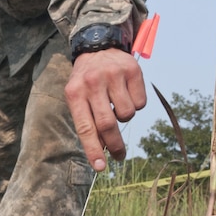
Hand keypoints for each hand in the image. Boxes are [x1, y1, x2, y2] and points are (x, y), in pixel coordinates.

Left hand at [65, 49, 145, 170]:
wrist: (98, 47)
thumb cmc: (86, 81)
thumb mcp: (78, 98)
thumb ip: (87, 122)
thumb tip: (102, 149)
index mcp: (75, 92)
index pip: (84, 127)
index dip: (93, 149)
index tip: (100, 167)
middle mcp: (93, 83)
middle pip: (107, 124)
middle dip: (115, 145)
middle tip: (119, 156)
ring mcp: (113, 75)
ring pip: (127, 114)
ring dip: (124, 118)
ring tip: (116, 104)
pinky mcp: (132, 70)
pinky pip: (140, 103)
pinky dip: (135, 104)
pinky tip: (125, 92)